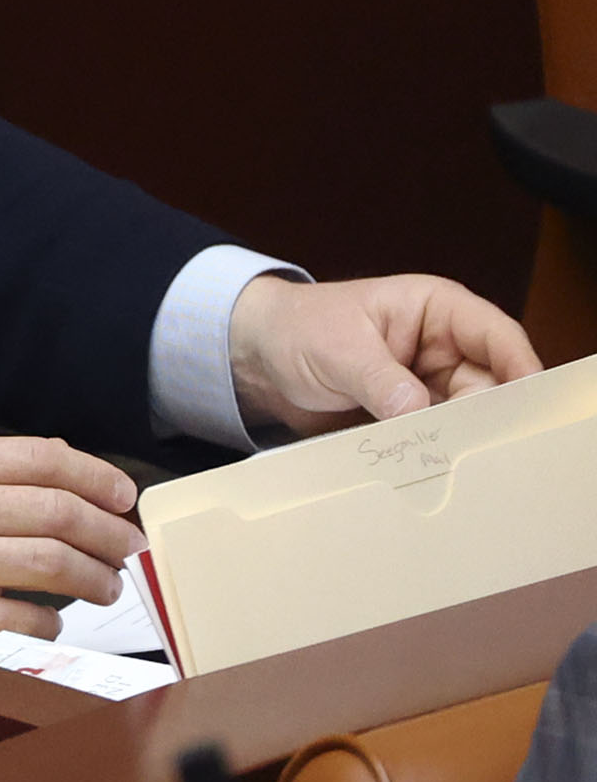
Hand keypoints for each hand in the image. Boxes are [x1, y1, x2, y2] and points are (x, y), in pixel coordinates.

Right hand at [0, 437, 142, 650]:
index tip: (124, 494)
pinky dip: (54, 620)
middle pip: (59, 512)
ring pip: (54, 565)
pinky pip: (28, 619)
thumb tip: (66, 463)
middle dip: (111, 531)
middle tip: (129, 544)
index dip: (97, 475)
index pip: (41, 458)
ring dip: (97, 577)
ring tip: (108, 584)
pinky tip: (54, 616)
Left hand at [229, 274, 539, 433]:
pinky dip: (429, 453)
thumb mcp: (336, 349)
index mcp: (435, 311)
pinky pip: (434, 438)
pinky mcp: (410, 418)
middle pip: (489, 386)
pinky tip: (420, 470)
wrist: (256, 359)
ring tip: (438, 462)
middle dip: (483, 416)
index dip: (520, 367)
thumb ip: (378, 379)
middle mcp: (443, 348)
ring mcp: (429, 385)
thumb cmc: (297, 330)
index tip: (527, 402)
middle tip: (468, 447)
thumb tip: (418, 412)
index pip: (495, 336)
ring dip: (454, 440)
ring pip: (465, 418)